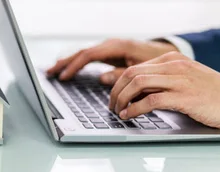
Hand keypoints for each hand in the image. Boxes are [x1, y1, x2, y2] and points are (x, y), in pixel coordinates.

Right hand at [46, 39, 178, 84]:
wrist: (171, 54)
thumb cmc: (159, 63)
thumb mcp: (143, 70)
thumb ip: (123, 74)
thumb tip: (103, 78)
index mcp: (118, 47)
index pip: (89, 55)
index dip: (74, 66)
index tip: (63, 77)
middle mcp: (112, 44)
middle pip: (82, 52)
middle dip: (64, 62)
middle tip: (48, 73)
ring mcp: (110, 48)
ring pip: (84, 53)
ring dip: (67, 62)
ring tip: (52, 71)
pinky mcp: (110, 53)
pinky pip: (89, 56)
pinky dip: (77, 62)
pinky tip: (68, 68)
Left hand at [109, 52, 219, 129]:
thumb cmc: (209, 93)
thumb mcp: (181, 80)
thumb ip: (159, 82)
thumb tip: (132, 94)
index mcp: (170, 59)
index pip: (134, 67)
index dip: (118, 83)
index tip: (113, 96)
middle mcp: (174, 66)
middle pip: (131, 74)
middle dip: (116, 91)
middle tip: (111, 106)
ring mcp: (179, 80)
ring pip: (138, 84)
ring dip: (122, 99)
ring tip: (118, 111)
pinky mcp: (184, 97)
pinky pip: (151, 100)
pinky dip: (135, 109)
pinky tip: (130, 116)